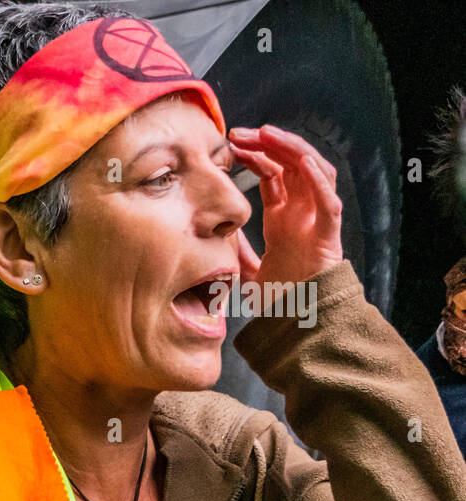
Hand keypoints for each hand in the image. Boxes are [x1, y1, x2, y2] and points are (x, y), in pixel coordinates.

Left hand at [228, 125, 344, 289]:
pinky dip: (320, 181)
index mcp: (283, 218)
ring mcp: (317, 221)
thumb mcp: (245, 270)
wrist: (298, 323)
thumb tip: (214, 237)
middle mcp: (302, 213)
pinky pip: (330, 202)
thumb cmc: (279, 298)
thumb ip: (235, 252)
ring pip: (314, 172)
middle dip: (268, 144)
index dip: (254, 156)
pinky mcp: (330, 236)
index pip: (272, 174)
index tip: (229, 145)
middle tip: (240, 132)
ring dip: (292, 150)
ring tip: (269, 134)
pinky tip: (303, 162)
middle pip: (290, 165)